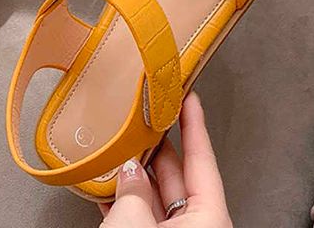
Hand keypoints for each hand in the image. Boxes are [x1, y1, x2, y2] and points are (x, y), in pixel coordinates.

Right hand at [99, 93, 231, 227]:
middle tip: (143, 120)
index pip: (202, 159)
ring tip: (116, 153)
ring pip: (156, 198)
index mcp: (208, 219)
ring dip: (134, 177)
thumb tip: (128, 171)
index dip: (194, 123)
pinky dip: (125, 202)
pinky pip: (142, 217)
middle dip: (154, 147)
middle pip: (177, 176)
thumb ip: (133, 189)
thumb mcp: (134, 221)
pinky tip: (106, 188)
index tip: (189, 98)